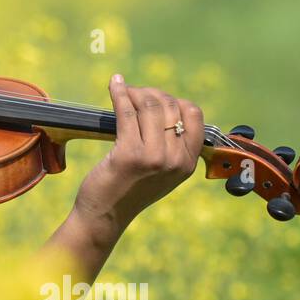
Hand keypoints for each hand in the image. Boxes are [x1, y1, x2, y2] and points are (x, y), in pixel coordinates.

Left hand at [71, 74, 204, 243]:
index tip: (155, 101)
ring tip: (124, 91)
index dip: (174, 100)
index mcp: (188, 162)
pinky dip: (120, 93)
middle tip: (134, 94)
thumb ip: (171, 146)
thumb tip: (163, 104)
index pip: (194, 114)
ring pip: (149, 106)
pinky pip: (126, 111)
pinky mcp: (129, 154)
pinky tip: (115, 83)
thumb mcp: (162, 172)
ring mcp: (154, 157)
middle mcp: (176, 159)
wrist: (106, 215)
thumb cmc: (129, 189)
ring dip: (134, 92)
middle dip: (150, 93)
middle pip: (170, 106)